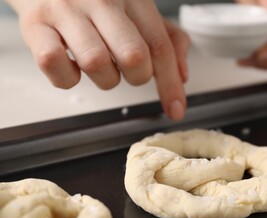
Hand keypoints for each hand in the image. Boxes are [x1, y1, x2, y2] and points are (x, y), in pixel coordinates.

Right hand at [6, 0, 189, 119]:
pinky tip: (71, 66)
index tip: (176, 109)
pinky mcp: (35, 24)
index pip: (160, 46)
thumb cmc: (96, 1)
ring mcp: (66, 10)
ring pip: (97, 64)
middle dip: (137, 77)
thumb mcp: (138, 12)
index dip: (171, 84)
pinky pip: (55, 65)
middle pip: (133, 56)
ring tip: (98, 63)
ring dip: (104, 78)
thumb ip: (167, 39)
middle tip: (128, 71)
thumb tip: (182, 76)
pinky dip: (67, 77)